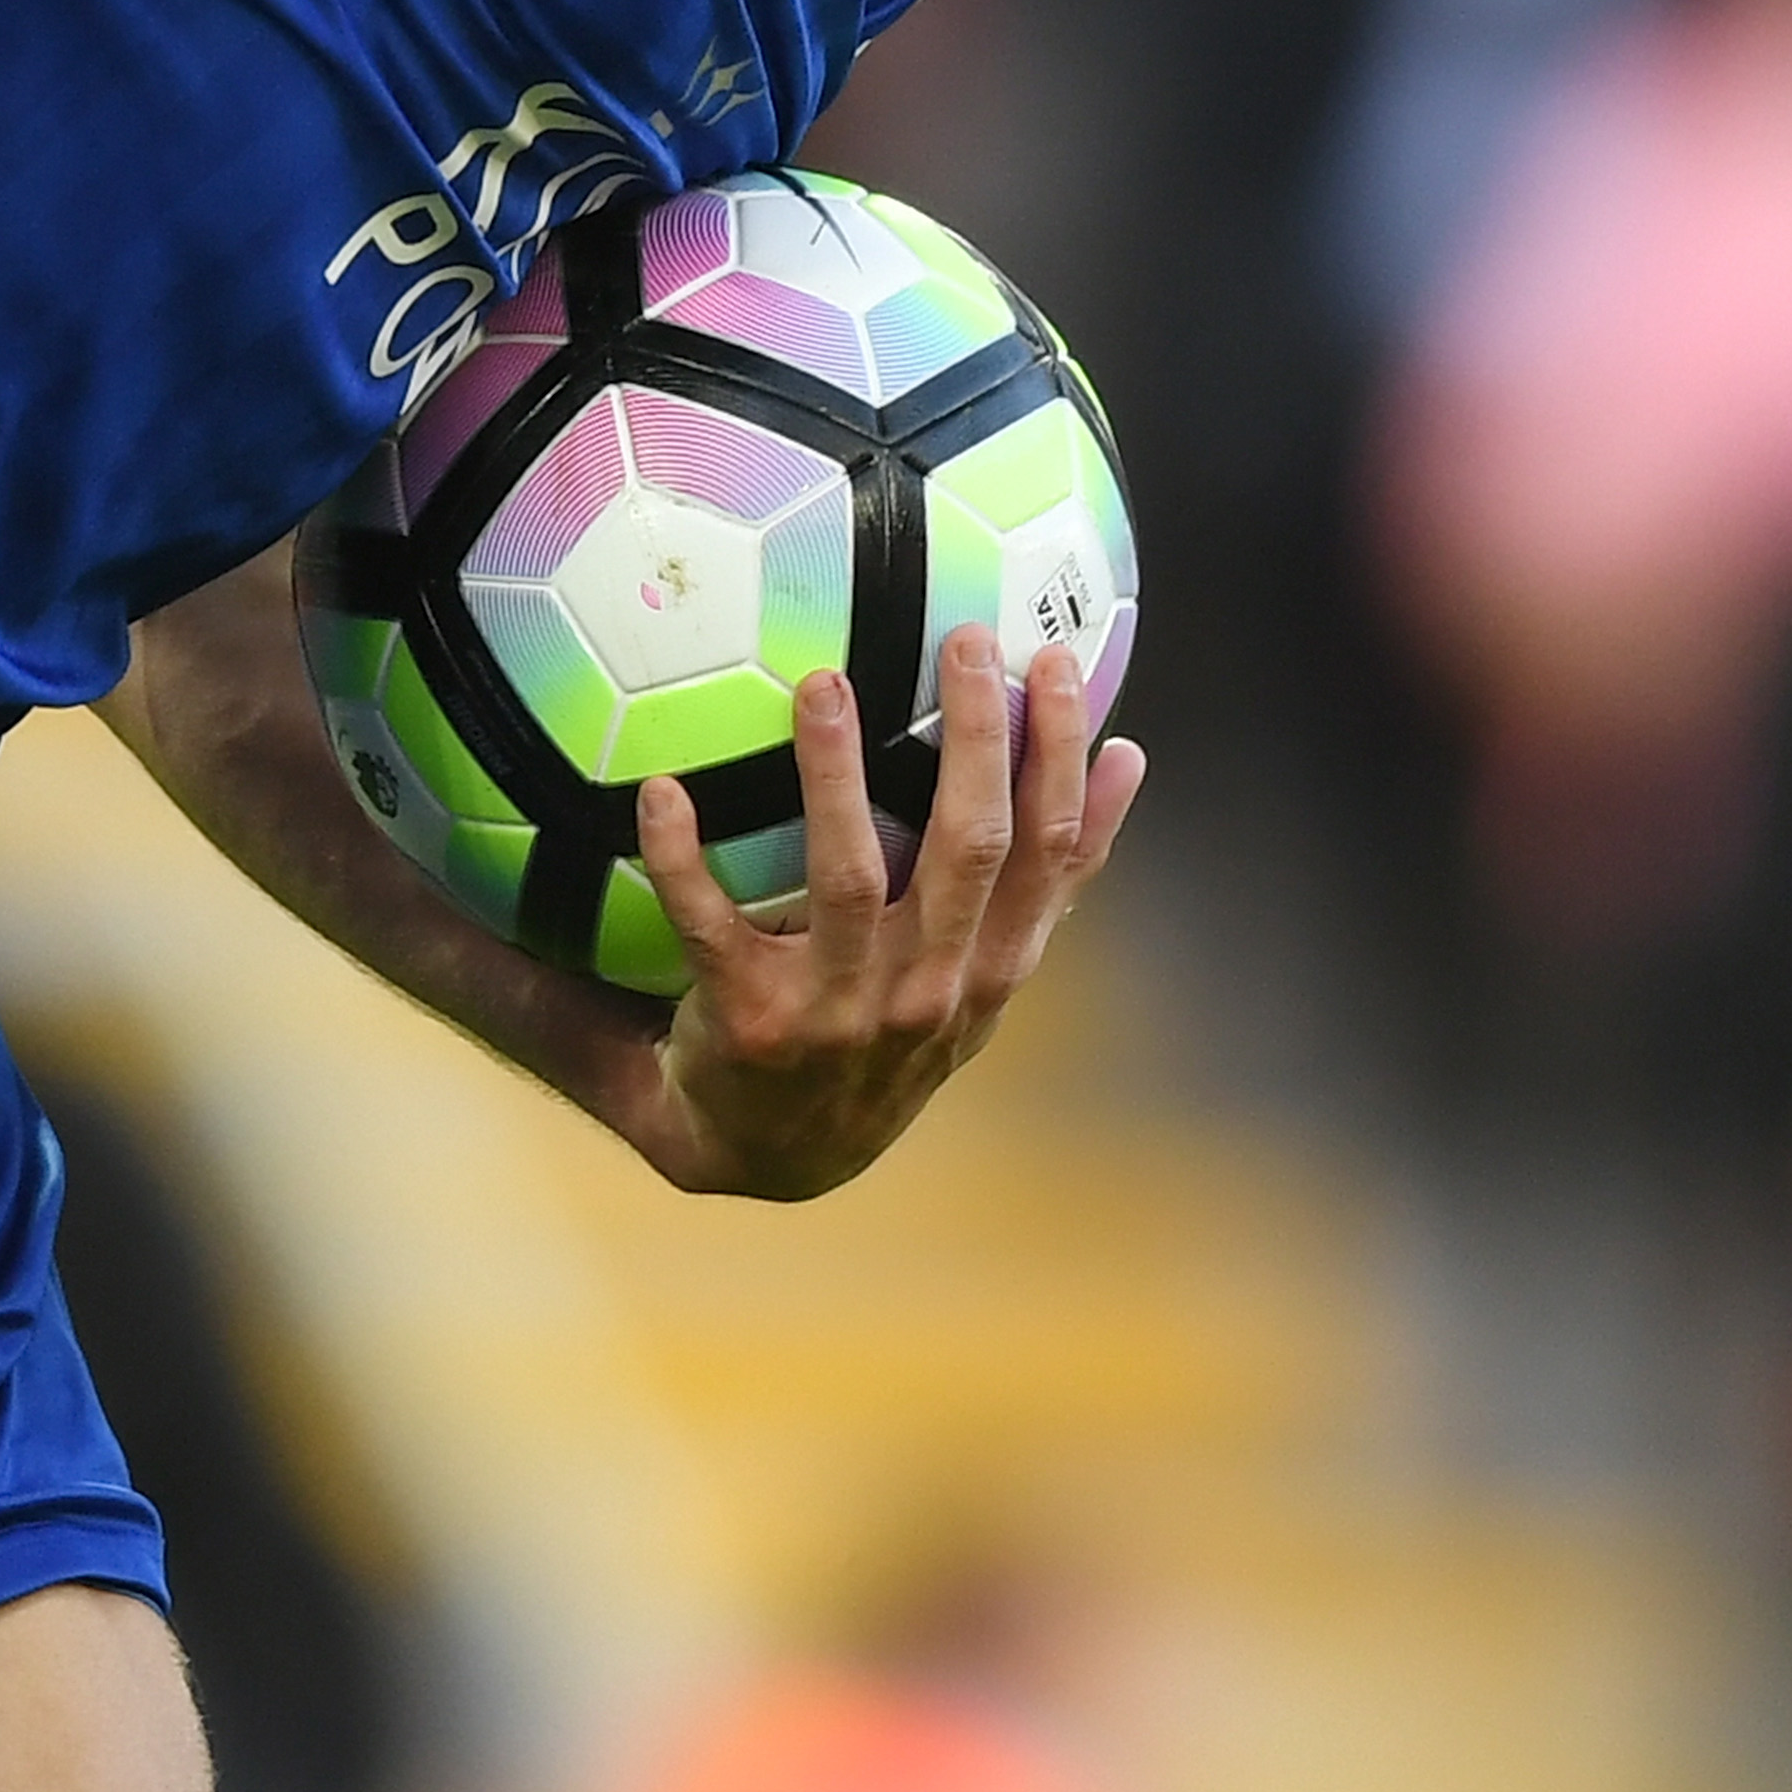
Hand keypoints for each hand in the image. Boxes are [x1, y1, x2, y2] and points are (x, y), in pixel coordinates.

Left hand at [623, 626, 1145, 1201]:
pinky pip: (711, 926)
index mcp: (990, 968)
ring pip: (849, 873)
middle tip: (961, 636)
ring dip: (835, 773)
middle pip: (969, 846)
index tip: (1056, 661)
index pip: (1046, 850)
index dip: (1058, 756)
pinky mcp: (753, 1024)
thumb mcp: (985, 974)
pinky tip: (662, 792)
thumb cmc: (888, 1033)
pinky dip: (683, 858)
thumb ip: (1051, 879)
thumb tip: (1129, 758)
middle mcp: (928, 989)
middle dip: (975, 737)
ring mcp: (841, 1010)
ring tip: (823, 683)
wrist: (776, 1155)